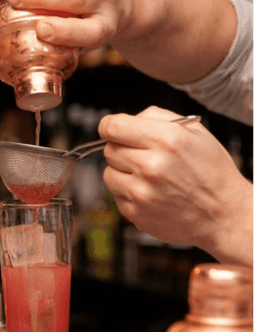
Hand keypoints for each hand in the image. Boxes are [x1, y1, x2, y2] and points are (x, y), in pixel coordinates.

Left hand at [98, 106, 252, 266]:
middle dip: (121, 148)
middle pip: (109, 149)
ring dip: (122, 172)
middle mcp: (151, 166)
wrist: (224, 215)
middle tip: (141, 155)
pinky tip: (150, 192)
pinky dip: (128, 192)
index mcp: (165, 139)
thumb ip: (155, 117)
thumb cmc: (211, 171)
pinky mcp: (137, 214)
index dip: (108, 126)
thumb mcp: (194, 131)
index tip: (111, 130)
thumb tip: (126, 120)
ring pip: (108, 173)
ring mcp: (142, 193)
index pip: (113, 126)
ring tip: (147, 176)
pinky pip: (116, 196)